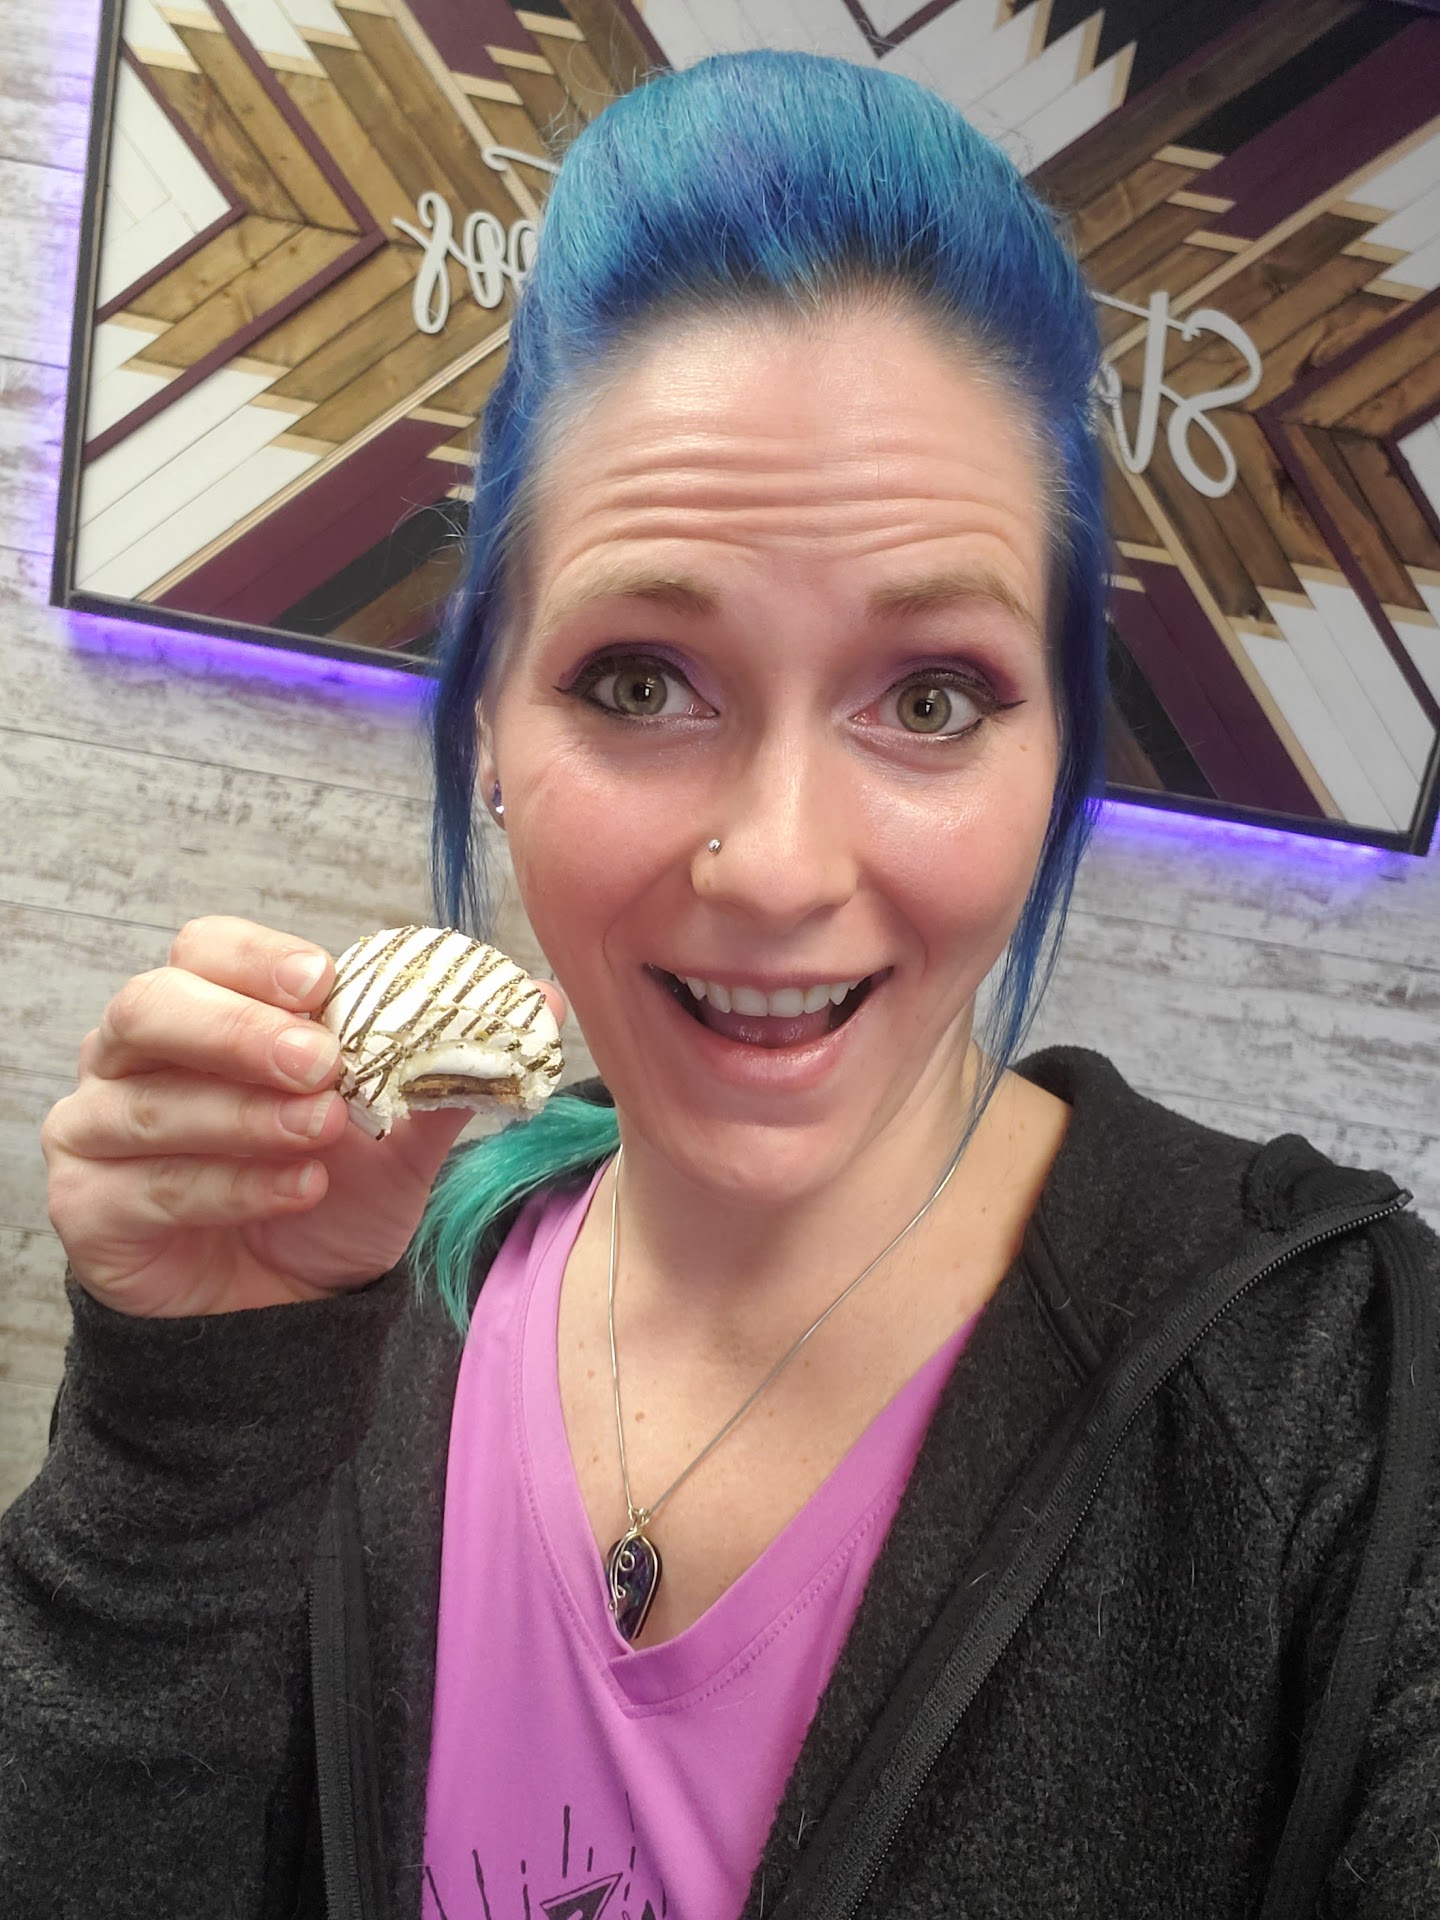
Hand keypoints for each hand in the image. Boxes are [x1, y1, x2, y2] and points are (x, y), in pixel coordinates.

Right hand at [42, 917, 566, 1318]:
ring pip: (152, 1102)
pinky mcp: (88, 1207)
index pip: (203, 951)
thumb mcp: (398, 1135)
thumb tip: (540, 999)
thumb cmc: (327, 1197)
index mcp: (201, 1012)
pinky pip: (152, 1185)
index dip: (258, 959)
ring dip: (249, 1116)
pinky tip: (295, 1190)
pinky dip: (231, 1186)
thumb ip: (448, 1068)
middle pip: (151, 1008)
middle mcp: (133, 1059)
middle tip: (324, 1063)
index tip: (326, 983)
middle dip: (242, 1032)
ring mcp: (95, 1130)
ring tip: (328, 1134)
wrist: (292, 1312)